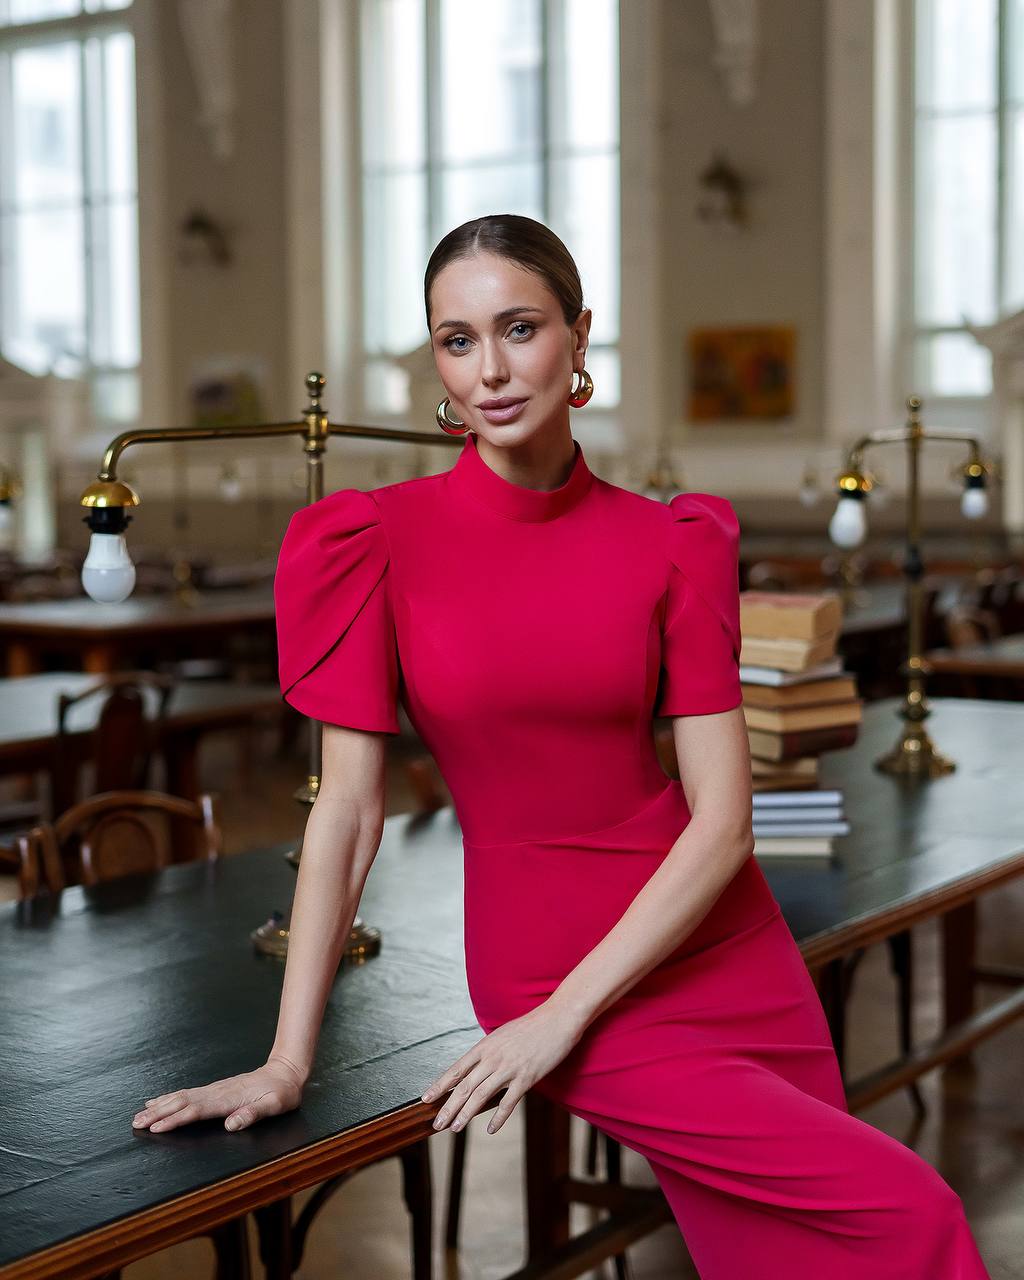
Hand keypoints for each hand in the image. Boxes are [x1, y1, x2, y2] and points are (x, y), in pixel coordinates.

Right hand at [131, 1055, 306, 1133]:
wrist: (285, 1071)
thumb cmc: (281, 1092)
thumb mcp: (274, 1105)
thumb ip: (253, 1114)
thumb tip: (231, 1124)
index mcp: (228, 1100)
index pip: (196, 1111)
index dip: (175, 1120)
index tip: (156, 1128)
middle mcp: (217, 1093)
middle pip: (182, 1102)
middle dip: (158, 1113)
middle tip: (136, 1122)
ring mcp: (214, 1089)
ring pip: (182, 1097)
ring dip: (160, 1106)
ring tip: (140, 1114)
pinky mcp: (215, 1089)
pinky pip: (187, 1094)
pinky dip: (170, 1098)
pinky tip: (159, 1101)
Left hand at [420, 1001, 583, 1134]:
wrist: (557, 1019)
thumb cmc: (531, 1026)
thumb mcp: (502, 1035)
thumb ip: (488, 1052)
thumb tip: (475, 1068)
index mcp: (485, 1046)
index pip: (456, 1069)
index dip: (440, 1085)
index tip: (426, 1099)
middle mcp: (493, 1057)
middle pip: (464, 1086)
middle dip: (448, 1107)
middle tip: (437, 1124)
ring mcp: (509, 1068)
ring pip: (481, 1095)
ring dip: (466, 1114)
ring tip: (455, 1128)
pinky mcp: (527, 1077)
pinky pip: (508, 1102)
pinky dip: (498, 1118)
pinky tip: (491, 1129)